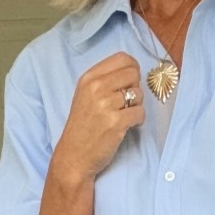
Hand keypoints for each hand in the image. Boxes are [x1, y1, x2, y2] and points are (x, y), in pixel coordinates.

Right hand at [49, 53, 145, 185]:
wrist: (74, 156)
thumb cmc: (82, 126)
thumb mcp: (85, 96)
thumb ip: (104, 80)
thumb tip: (133, 71)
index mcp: (89, 78)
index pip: (122, 58)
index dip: (132, 69)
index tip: (129, 82)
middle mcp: (96, 88)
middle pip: (134, 74)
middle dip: (135, 88)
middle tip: (126, 102)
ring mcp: (106, 105)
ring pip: (139, 94)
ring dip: (136, 106)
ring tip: (124, 116)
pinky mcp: (116, 122)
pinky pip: (140, 113)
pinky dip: (138, 121)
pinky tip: (127, 126)